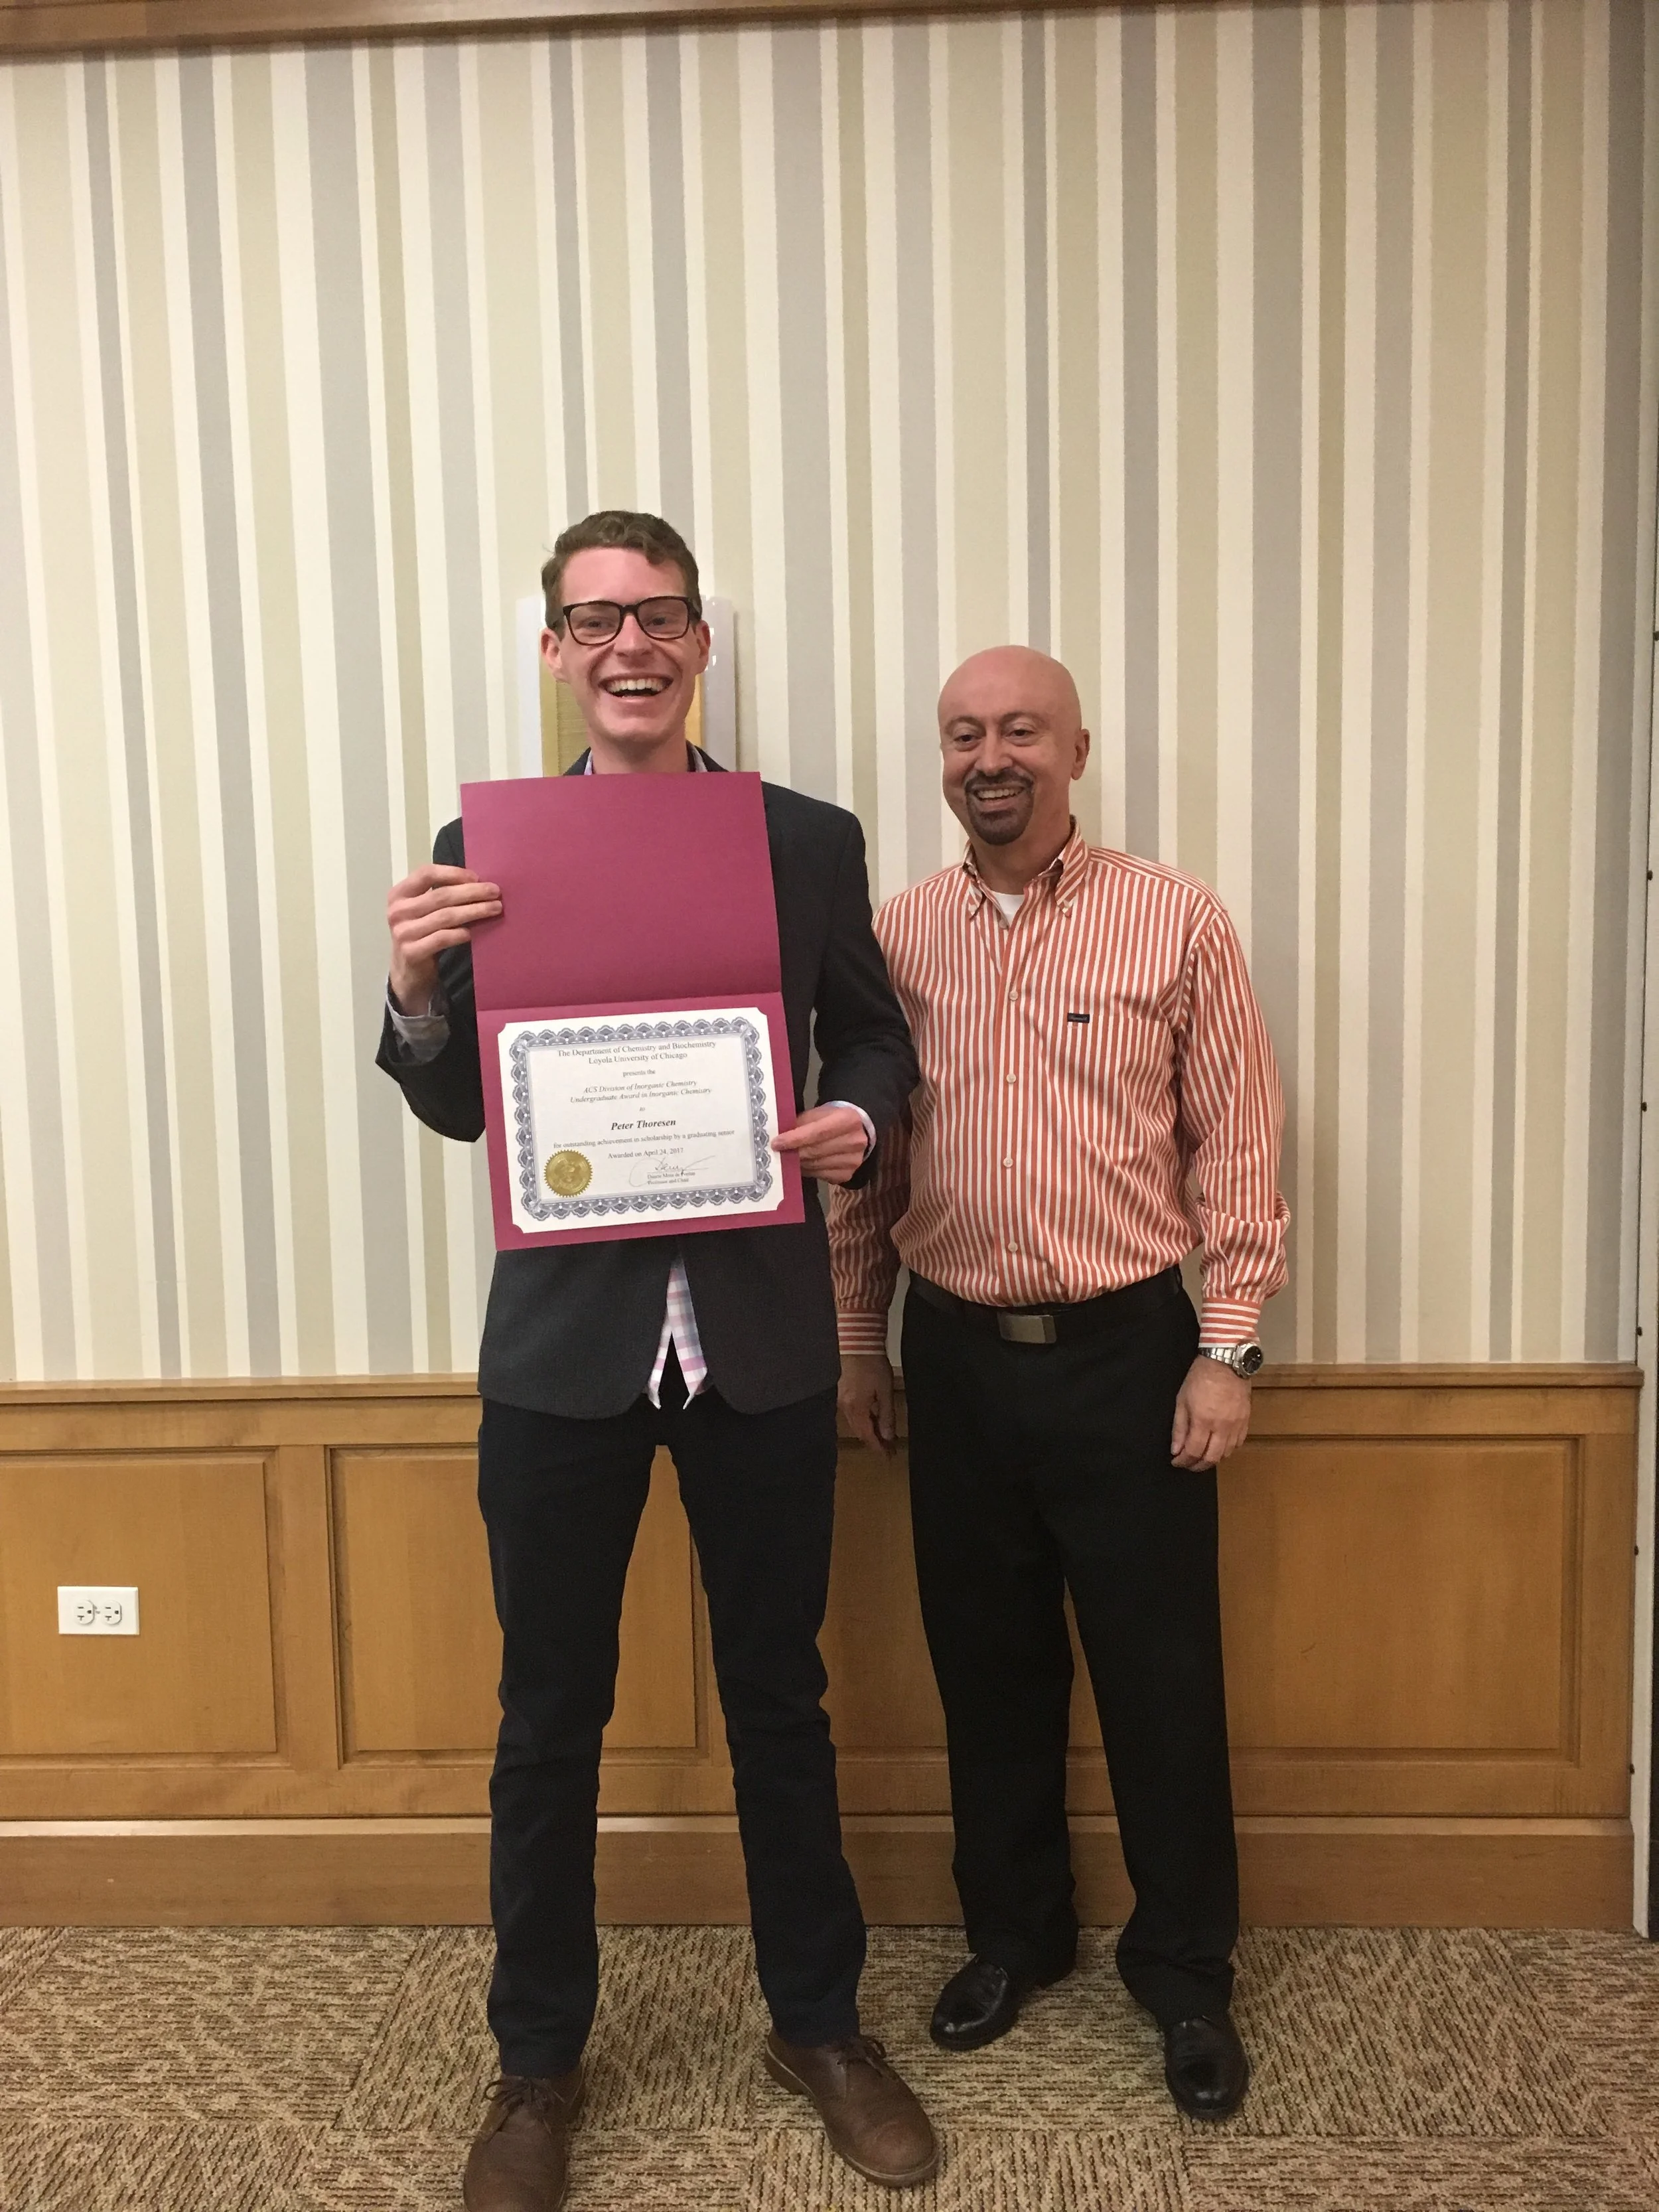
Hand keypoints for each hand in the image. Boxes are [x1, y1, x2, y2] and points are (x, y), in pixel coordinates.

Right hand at [386, 863, 501, 1010]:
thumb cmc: (422, 934)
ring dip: (473, 911)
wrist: (408, 971)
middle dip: (471, 892)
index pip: (426, 874)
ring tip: (494, 908)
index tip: (476, 877)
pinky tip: (473, 932)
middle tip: (495, 891)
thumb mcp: (423, 910)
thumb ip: (440, 895)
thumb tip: (477, 882)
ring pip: (445, 916)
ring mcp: (403, 932)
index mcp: (399, 894)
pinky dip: (460, 933)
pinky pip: (442, 938)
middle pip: (440, 895)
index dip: (453, 873)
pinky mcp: (411, 952)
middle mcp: (397, 911)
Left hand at [771, 1104, 870, 1185]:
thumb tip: (780, 1136)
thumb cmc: (833, 1120)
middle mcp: (854, 1141)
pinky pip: (820, 1175)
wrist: (857, 1132)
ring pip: (815, 1165)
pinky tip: (801, 1164)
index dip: (795, 1139)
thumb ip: (802, 1123)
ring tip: (787, 1158)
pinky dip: (807, 1170)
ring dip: (798, 1163)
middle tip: (777, 1152)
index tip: (777, 1143)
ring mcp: (852, 1161)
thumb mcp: (819, 1114)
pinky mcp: (847, 1175)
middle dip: (793, 1152)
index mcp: (848, 1120)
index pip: (817, 1132)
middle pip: (815, 1151)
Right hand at [839, 1353, 895, 1452]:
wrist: (857, 1343)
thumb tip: (888, 1436)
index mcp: (856, 1409)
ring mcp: (842, 1400)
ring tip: (883, 1436)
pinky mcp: (842, 1392)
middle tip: (889, 1448)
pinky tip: (872, 1418)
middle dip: (874, 1442)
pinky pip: (853, 1413)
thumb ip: (886, 1415)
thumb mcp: (884, 1391)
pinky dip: (864, 1420)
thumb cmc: (873, 1365)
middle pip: (860, 1432)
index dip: (878, 1448)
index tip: (889, 1456)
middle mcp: (845, 1408)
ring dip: (869, 1431)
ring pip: (856, 1423)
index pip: (867, 1436)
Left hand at [1170, 1356, 1252, 1469]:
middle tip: (1189, 1464)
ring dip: (1213, 1459)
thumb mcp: (1182, 1400)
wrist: (1226, 1361)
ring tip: (1202, 1456)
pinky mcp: (1245, 1420)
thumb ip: (1179, 1427)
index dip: (1183, 1461)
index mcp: (1203, 1420)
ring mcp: (1236, 1424)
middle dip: (1198, 1466)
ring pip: (1226, 1454)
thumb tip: (1176, 1449)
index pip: (1193, 1451)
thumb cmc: (1200, 1377)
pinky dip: (1227, 1450)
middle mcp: (1222, 1426)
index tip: (1176, 1461)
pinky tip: (1219, 1446)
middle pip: (1211, 1458)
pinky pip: (1238, 1443)